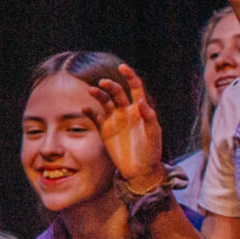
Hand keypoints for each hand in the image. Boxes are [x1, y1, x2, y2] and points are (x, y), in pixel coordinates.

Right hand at [83, 65, 169, 190]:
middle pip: (117, 92)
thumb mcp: (154, 134)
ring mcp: (115, 120)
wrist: (141, 170)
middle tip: (104, 83)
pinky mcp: (105, 130)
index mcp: (140, 109)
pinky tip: (85, 108)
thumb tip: (141, 101)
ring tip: (92, 90)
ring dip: (98, 94)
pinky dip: (89, 112)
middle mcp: (126, 111)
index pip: (135, 88)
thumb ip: (149, 117)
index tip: (122, 68)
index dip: (129, 76)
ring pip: (105, 102)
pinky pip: (95, 117)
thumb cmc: (152, 151)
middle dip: (110, 85)